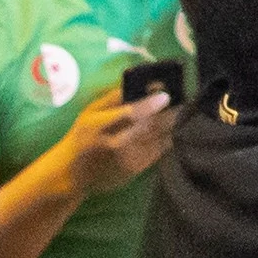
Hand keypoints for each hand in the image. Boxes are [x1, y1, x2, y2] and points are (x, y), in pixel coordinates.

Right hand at [35, 83, 179, 197]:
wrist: (74, 174)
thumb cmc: (82, 136)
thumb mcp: (90, 112)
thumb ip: (114, 98)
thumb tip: (141, 83)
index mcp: (100, 126)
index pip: (128, 115)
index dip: (148, 105)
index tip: (165, 95)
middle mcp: (116, 144)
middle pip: (149, 128)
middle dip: (170, 113)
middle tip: (183, 100)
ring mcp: (129, 160)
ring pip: (159, 139)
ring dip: (174, 124)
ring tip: (182, 111)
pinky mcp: (138, 170)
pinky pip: (160, 151)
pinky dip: (169, 137)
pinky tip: (172, 128)